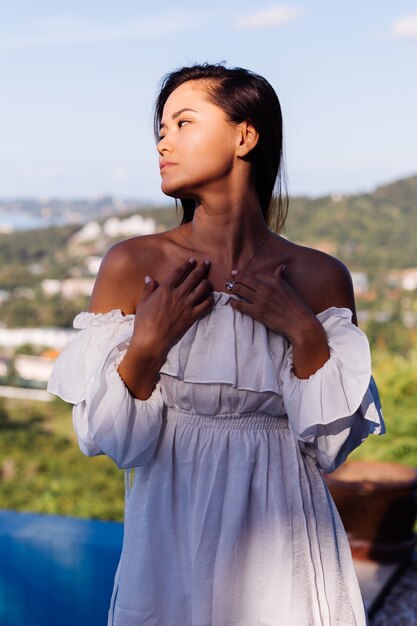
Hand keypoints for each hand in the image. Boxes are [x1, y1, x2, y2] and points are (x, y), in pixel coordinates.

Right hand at [119, 258, 212, 398]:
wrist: (152, 340)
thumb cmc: (144, 322)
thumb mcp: (143, 303)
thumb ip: (148, 289)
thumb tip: (149, 278)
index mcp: (165, 289)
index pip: (178, 272)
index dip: (186, 265)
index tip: (191, 260)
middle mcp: (178, 295)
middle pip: (193, 277)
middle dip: (201, 268)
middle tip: (206, 263)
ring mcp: (187, 305)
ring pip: (202, 289)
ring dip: (206, 282)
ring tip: (207, 279)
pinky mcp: (192, 316)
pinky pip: (205, 305)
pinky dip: (209, 299)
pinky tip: (209, 297)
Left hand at [229, 265, 329, 377]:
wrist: (299, 322)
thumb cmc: (296, 305)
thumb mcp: (289, 288)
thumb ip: (281, 277)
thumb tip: (281, 267)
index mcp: (274, 280)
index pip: (253, 273)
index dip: (243, 273)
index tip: (237, 274)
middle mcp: (266, 288)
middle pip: (244, 279)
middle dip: (235, 279)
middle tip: (231, 281)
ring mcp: (261, 300)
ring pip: (240, 290)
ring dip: (233, 289)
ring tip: (231, 290)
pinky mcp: (257, 312)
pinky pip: (240, 305)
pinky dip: (234, 303)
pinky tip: (233, 303)